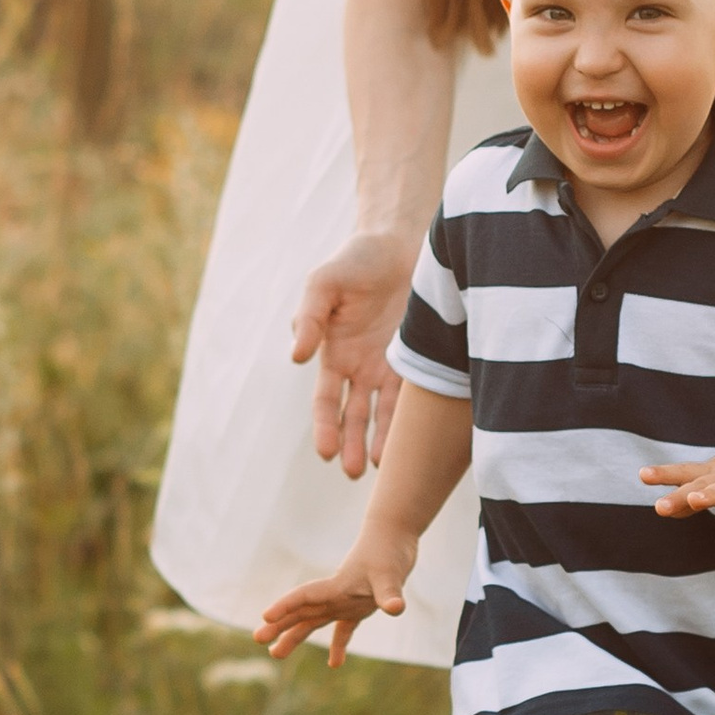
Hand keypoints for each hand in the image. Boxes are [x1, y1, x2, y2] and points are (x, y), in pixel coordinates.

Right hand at [254, 532, 414, 665]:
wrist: (394, 536)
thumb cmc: (389, 550)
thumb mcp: (391, 573)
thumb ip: (390, 592)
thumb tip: (395, 609)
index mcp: (337, 586)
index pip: (305, 597)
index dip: (285, 606)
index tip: (266, 617)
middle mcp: (335, 595)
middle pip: (301, 612)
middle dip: (279, 625)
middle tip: (258, 639)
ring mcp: (345, 601)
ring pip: (313, 621)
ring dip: (295, 637)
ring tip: (275, 654)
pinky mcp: (359, 606)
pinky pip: (344, 629)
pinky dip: (339, 645)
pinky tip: (335, 664)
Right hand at [290, 232, 418, 476]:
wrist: (401, 242)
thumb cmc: (356, 261)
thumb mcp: (323, 284)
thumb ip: (309, 318)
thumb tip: (296, 357)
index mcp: (334, 354)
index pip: (326, 401)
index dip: (324, 427)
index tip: (325, 452)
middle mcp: (360, 368)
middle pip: (353, 417)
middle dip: (350, 445)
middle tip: (352, 472)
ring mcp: (390, 366)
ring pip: (384, 415)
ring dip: (381, 442)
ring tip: (384, 470)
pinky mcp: (418, 360)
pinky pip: (415, 396)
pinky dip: (412, 419)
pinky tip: (413, 441)